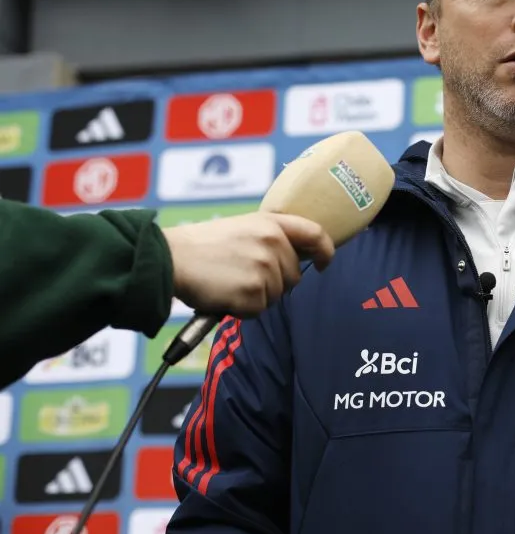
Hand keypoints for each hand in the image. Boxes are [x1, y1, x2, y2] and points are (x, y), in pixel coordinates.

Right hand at [163, 213, 334, 315]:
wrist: (171, 259)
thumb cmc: (202, 245)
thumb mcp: (243, 227)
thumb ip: (272, 238)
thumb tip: (297, 258)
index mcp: (271, 223)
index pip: (315, 234)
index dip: (325, 250)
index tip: (323, 262)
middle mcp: (273, 243)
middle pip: (293, 276)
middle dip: (274, 283)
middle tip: (242, 276)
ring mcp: (265, 268)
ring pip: (277, 295)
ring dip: (256, 297)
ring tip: (229, 282)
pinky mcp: (254, 292)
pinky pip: (259, 310)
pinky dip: (243, 309)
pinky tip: (224, 295)